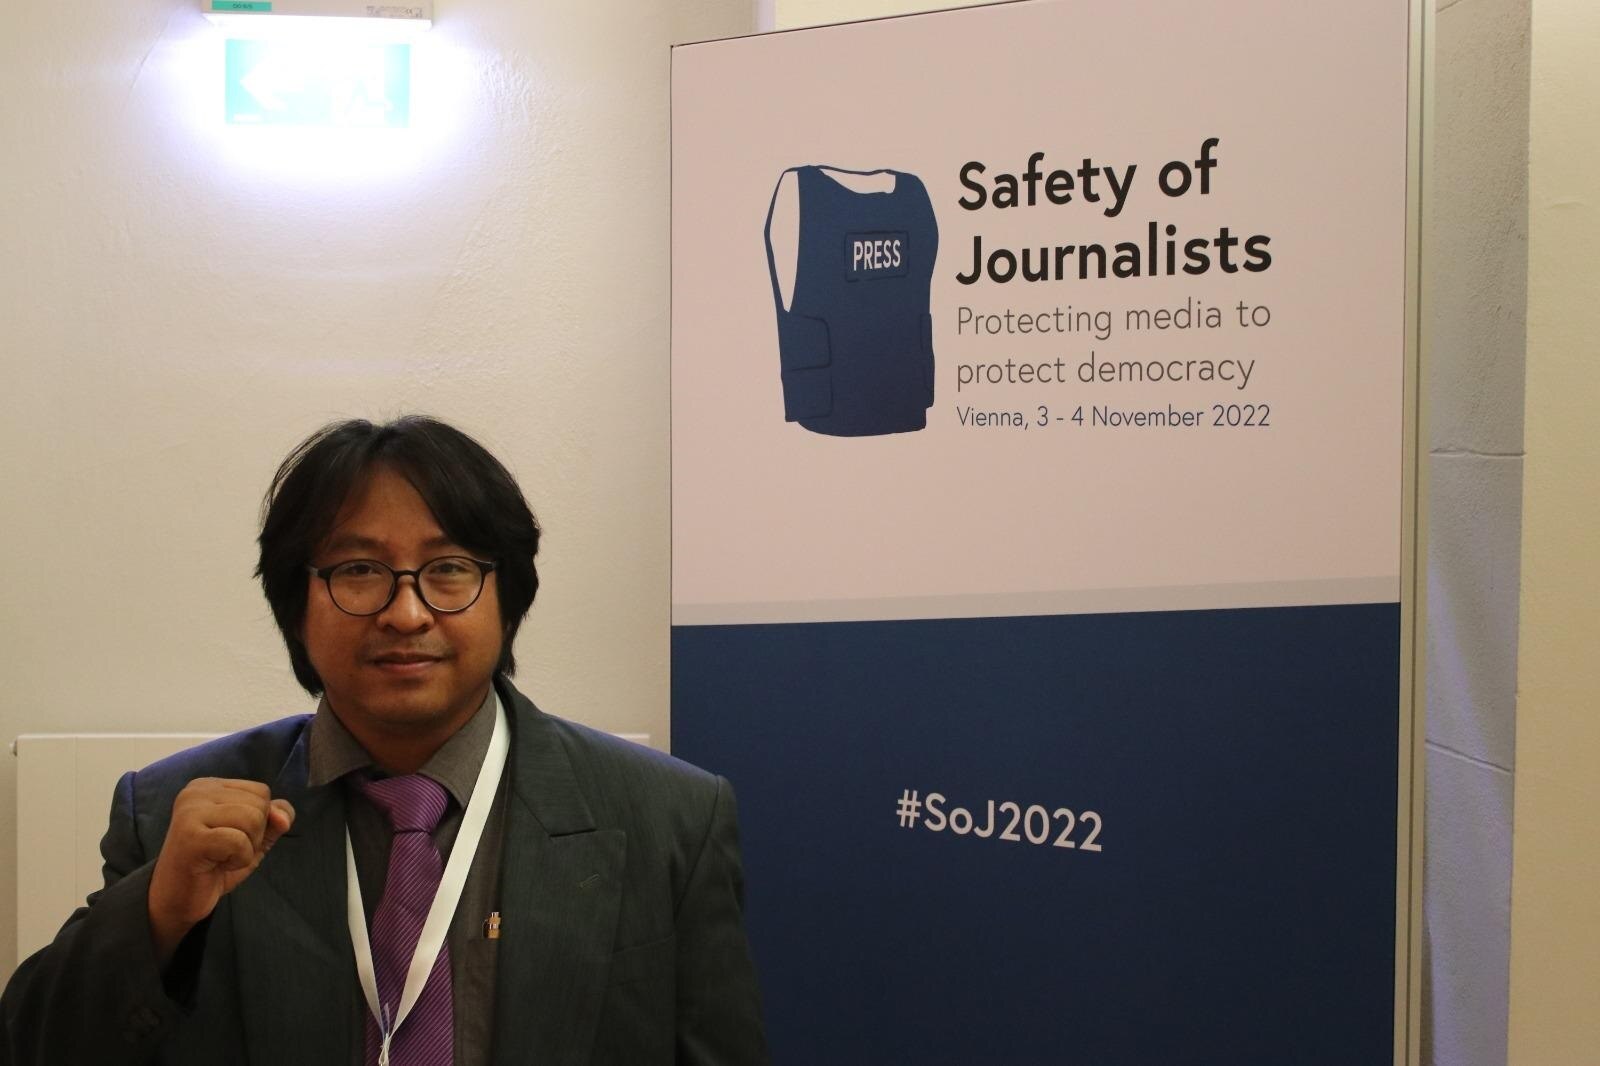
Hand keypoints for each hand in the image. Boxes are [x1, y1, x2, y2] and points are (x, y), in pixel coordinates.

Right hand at [146, 778, 293, 962]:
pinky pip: (239, 842)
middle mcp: (196, 792)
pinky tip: (215, 865)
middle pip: (259, 803)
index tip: (229, 837)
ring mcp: (190, 811)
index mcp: (209, 786)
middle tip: (223, 851)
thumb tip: (283, 818)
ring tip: (220, 856)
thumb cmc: (215, 865)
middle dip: (253, 835)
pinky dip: (238, 860)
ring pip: (253, 819)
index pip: (261, 791)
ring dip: (246, 848)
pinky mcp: (190, 836)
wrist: (177, 899)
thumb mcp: (253, 838)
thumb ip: (274, 820)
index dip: (259, 821)